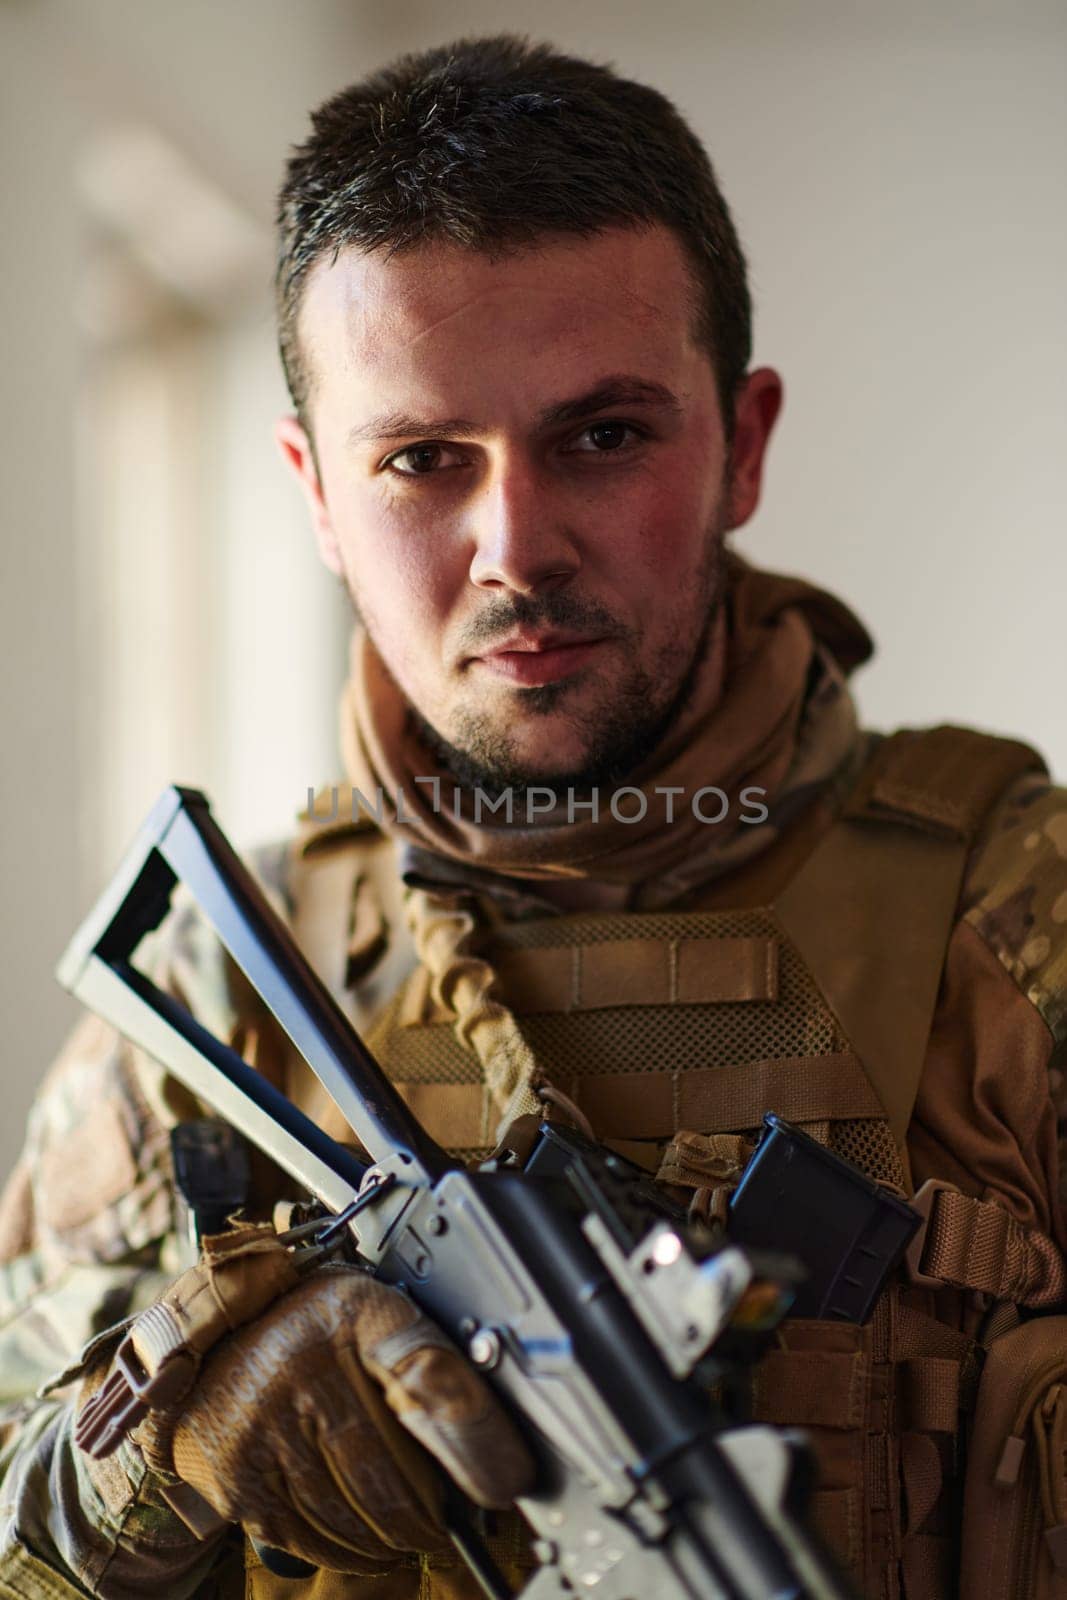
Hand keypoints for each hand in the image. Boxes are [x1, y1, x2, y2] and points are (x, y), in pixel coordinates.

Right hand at [137, 1264, 534, 1574]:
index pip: (427, 1380)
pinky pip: (305, 1534)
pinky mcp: (237, 1475)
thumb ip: (432, 1361)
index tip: (506, 1482)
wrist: (211, 1336)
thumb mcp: (376, 1314)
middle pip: (387, 1476)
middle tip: (448, 1524)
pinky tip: (368, 1544)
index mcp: (351, 1319)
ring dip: (391, 1537)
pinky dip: (345, 1549)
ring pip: (349, 1514)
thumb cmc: (313, 1326)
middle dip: (429, 1515)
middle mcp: (302, 1369)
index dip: (474, 1439)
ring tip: (411, 1535)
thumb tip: (493, 1437)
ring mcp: (264, 1427)